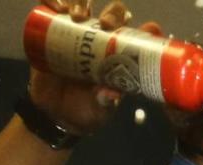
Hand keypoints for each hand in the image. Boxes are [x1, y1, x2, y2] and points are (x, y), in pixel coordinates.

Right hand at [28, 1, 161, 134]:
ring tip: (77, 16)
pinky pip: (52, 9)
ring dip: (82, 3)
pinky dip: (53, 1)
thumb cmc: (84, 110)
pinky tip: (56, 7)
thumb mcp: (99, 109)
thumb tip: (111, 94)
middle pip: (112, 14)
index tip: (149, 29)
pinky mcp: (53, 32)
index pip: (135, 36)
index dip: (145, 29)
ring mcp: (76, 34)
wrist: (54, 114)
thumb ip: (105, 102)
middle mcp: (99, 40)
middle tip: (107, 24)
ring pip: (84, 5)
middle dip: (113, 13)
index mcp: (117, 56)